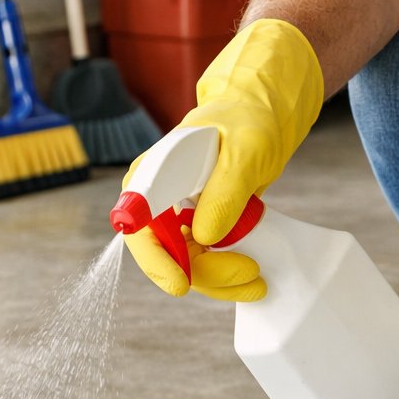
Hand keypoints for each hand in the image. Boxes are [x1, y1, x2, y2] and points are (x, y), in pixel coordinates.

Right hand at [122, 16, 322, 294]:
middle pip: (165, 253)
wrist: (261, 115)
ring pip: (186, 265)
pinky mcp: (197, 227)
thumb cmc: (248, 120)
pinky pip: (203, 261)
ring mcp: (177, 214)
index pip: (137, 221)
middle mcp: (158, 197)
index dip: (154, 257)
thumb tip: (207, 236)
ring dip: (219, 280)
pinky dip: (225, 273)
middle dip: (204, 274)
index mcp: (156, 172)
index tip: (178, 282)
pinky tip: (251, 274)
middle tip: (248, 273)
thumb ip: (226, 190)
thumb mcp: (245, 150)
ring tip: (257, 279)